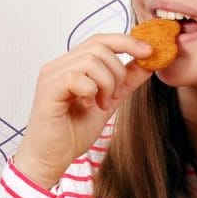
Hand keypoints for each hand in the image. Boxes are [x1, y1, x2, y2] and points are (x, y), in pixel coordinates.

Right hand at [12, 34, 153, 187]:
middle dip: (117, 71)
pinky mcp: (48, 89)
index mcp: (73, 65)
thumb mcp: (109, 102)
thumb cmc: (73, 132)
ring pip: (90, 60)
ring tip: (100, 104)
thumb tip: (147, 62)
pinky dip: (90, 91)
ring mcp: (52, 75)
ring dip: (105, 84)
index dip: (127, 41)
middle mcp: (60, 64)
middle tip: (113, 96)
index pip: (101, 40)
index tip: (149, 51)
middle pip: (99, 46)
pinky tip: (87, 106)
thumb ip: (126, 82)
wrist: (52, 158)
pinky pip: (76, 77)